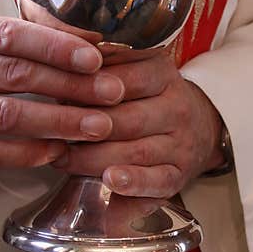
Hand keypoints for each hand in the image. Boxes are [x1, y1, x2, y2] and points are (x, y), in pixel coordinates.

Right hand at [0, 14, 125, 171]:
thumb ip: (8, 41)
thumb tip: (82, 45)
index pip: (9, 33)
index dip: (56, 45)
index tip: (95, 58)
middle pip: (15, 74)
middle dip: (70, 85)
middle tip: (112, 94)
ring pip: (6, 115)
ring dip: (58, 121)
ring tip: (98, 126)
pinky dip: (28, 152)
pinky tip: (57, 151)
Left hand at [54, 51, 225, 197]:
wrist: (199, 128)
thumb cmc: (148, 100)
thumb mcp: (133, 72)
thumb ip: (101, 71)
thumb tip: (58, 69)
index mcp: (162, 73)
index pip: (124, 79)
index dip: (87, 89)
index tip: (57, 95)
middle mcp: (177, 107)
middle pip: (127, 118)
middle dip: (85, 127)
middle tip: (52, 132)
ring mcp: (181, 144)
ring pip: (136, 151)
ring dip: (94, 158)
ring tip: (64, 160)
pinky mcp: (180, 175)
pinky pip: (158, 180)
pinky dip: (133, 182)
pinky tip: (111, 180)